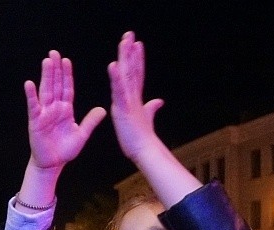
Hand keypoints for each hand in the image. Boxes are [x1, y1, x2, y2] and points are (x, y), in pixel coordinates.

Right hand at [25, 50, 104, 169]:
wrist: (52, 164)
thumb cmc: (65, 150)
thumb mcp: (81, 135)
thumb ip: (90, 122)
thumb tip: (103, 109)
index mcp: (66, 110)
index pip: (67, 88)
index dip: (67, 75)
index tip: (66, 61)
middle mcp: (54, 108)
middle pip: (55, 85)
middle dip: (55, 69)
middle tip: (54, 53)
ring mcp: (44, 114)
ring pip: (45, 91)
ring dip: (46, 76)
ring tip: (46, 61)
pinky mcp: (36, 121)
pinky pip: (33, 106)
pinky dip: (31, 95)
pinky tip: (29, 84)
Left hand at [108, 31, 163, 161]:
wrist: (145, 151)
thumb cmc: (142, 138)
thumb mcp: (146, 118)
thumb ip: (152, 108)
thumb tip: (160, 101)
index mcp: (136, 98)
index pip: (137, 74)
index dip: (137, 59)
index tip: (137, 44)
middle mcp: (133, 96)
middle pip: (132, 69)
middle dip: (131, 52)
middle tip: (129, 34)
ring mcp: (129, 101)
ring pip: (127, 76)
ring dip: (126, 58)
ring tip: (125, 42)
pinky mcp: (123, 108)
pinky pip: (119, 91)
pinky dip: (116, 78)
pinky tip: (113, 65)